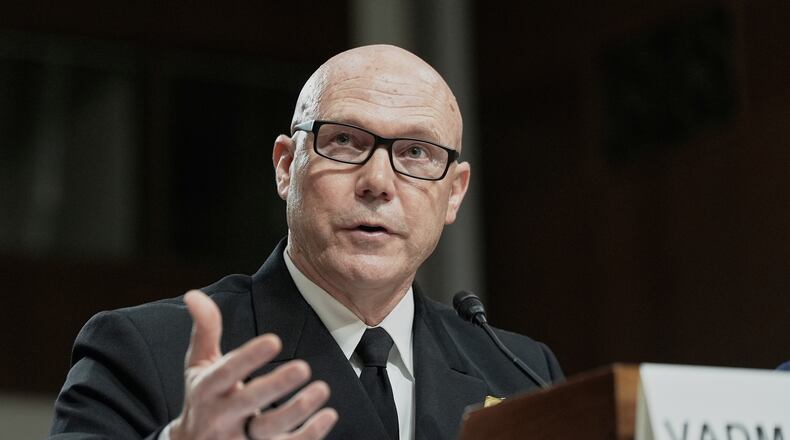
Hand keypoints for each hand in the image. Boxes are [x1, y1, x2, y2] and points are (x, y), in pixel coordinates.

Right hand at [169, 290, 337, 439]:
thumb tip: (194, 294)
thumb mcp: (198, 364)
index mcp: (207, 388)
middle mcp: (221, 416)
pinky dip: (309, 435)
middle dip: (275, 386)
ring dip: (297, 411)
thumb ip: (205, 329)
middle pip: (247, 402)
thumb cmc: (203, 395)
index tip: (274, 340)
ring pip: (268, 430)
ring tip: (322, 389)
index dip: (249, 357)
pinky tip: (328, 415)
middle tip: (303, 368)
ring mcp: (239, 438)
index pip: (226, 372)